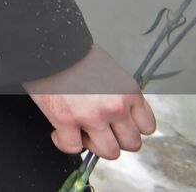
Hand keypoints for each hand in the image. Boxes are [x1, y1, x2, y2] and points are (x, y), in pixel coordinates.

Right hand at [24, 45, 155, 159]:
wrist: (48, 44)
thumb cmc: (75, 53)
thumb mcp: (111, 71)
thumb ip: (119, 94)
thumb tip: (118, 113)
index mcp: (129, 92)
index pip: (147, 127)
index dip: (131, 128)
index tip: (120, 125)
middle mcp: (115, 107)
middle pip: (131, 144)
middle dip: (116, 138)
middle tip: (100, 130)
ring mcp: (91, 116)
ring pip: (108, 152)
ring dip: (94, 145)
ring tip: (81, 132)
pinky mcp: (65, 121)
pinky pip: (72, 148)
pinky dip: (65, 143)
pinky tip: (59, 132)